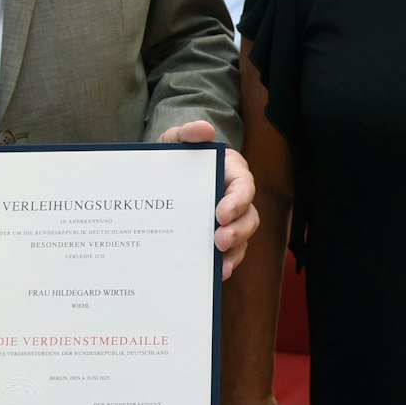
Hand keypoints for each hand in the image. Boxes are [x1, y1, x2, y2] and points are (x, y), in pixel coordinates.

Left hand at [156, 122, 259, 278]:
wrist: (156, 179)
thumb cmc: (171, 158)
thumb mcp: (173, 142)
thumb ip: (186, 133)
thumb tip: (203, 129)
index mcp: (229, 172)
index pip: (243, 186)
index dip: (238, 201)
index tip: (222, 213)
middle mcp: (233, 199)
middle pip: (249, 217)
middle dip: (238, 231)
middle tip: (220, 241)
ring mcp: (226, 221)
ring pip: (242, 239)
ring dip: (235, 253)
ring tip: (220, 266)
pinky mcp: (215, 239)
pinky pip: (227, 254)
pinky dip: (225, 264)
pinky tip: (214, 275)